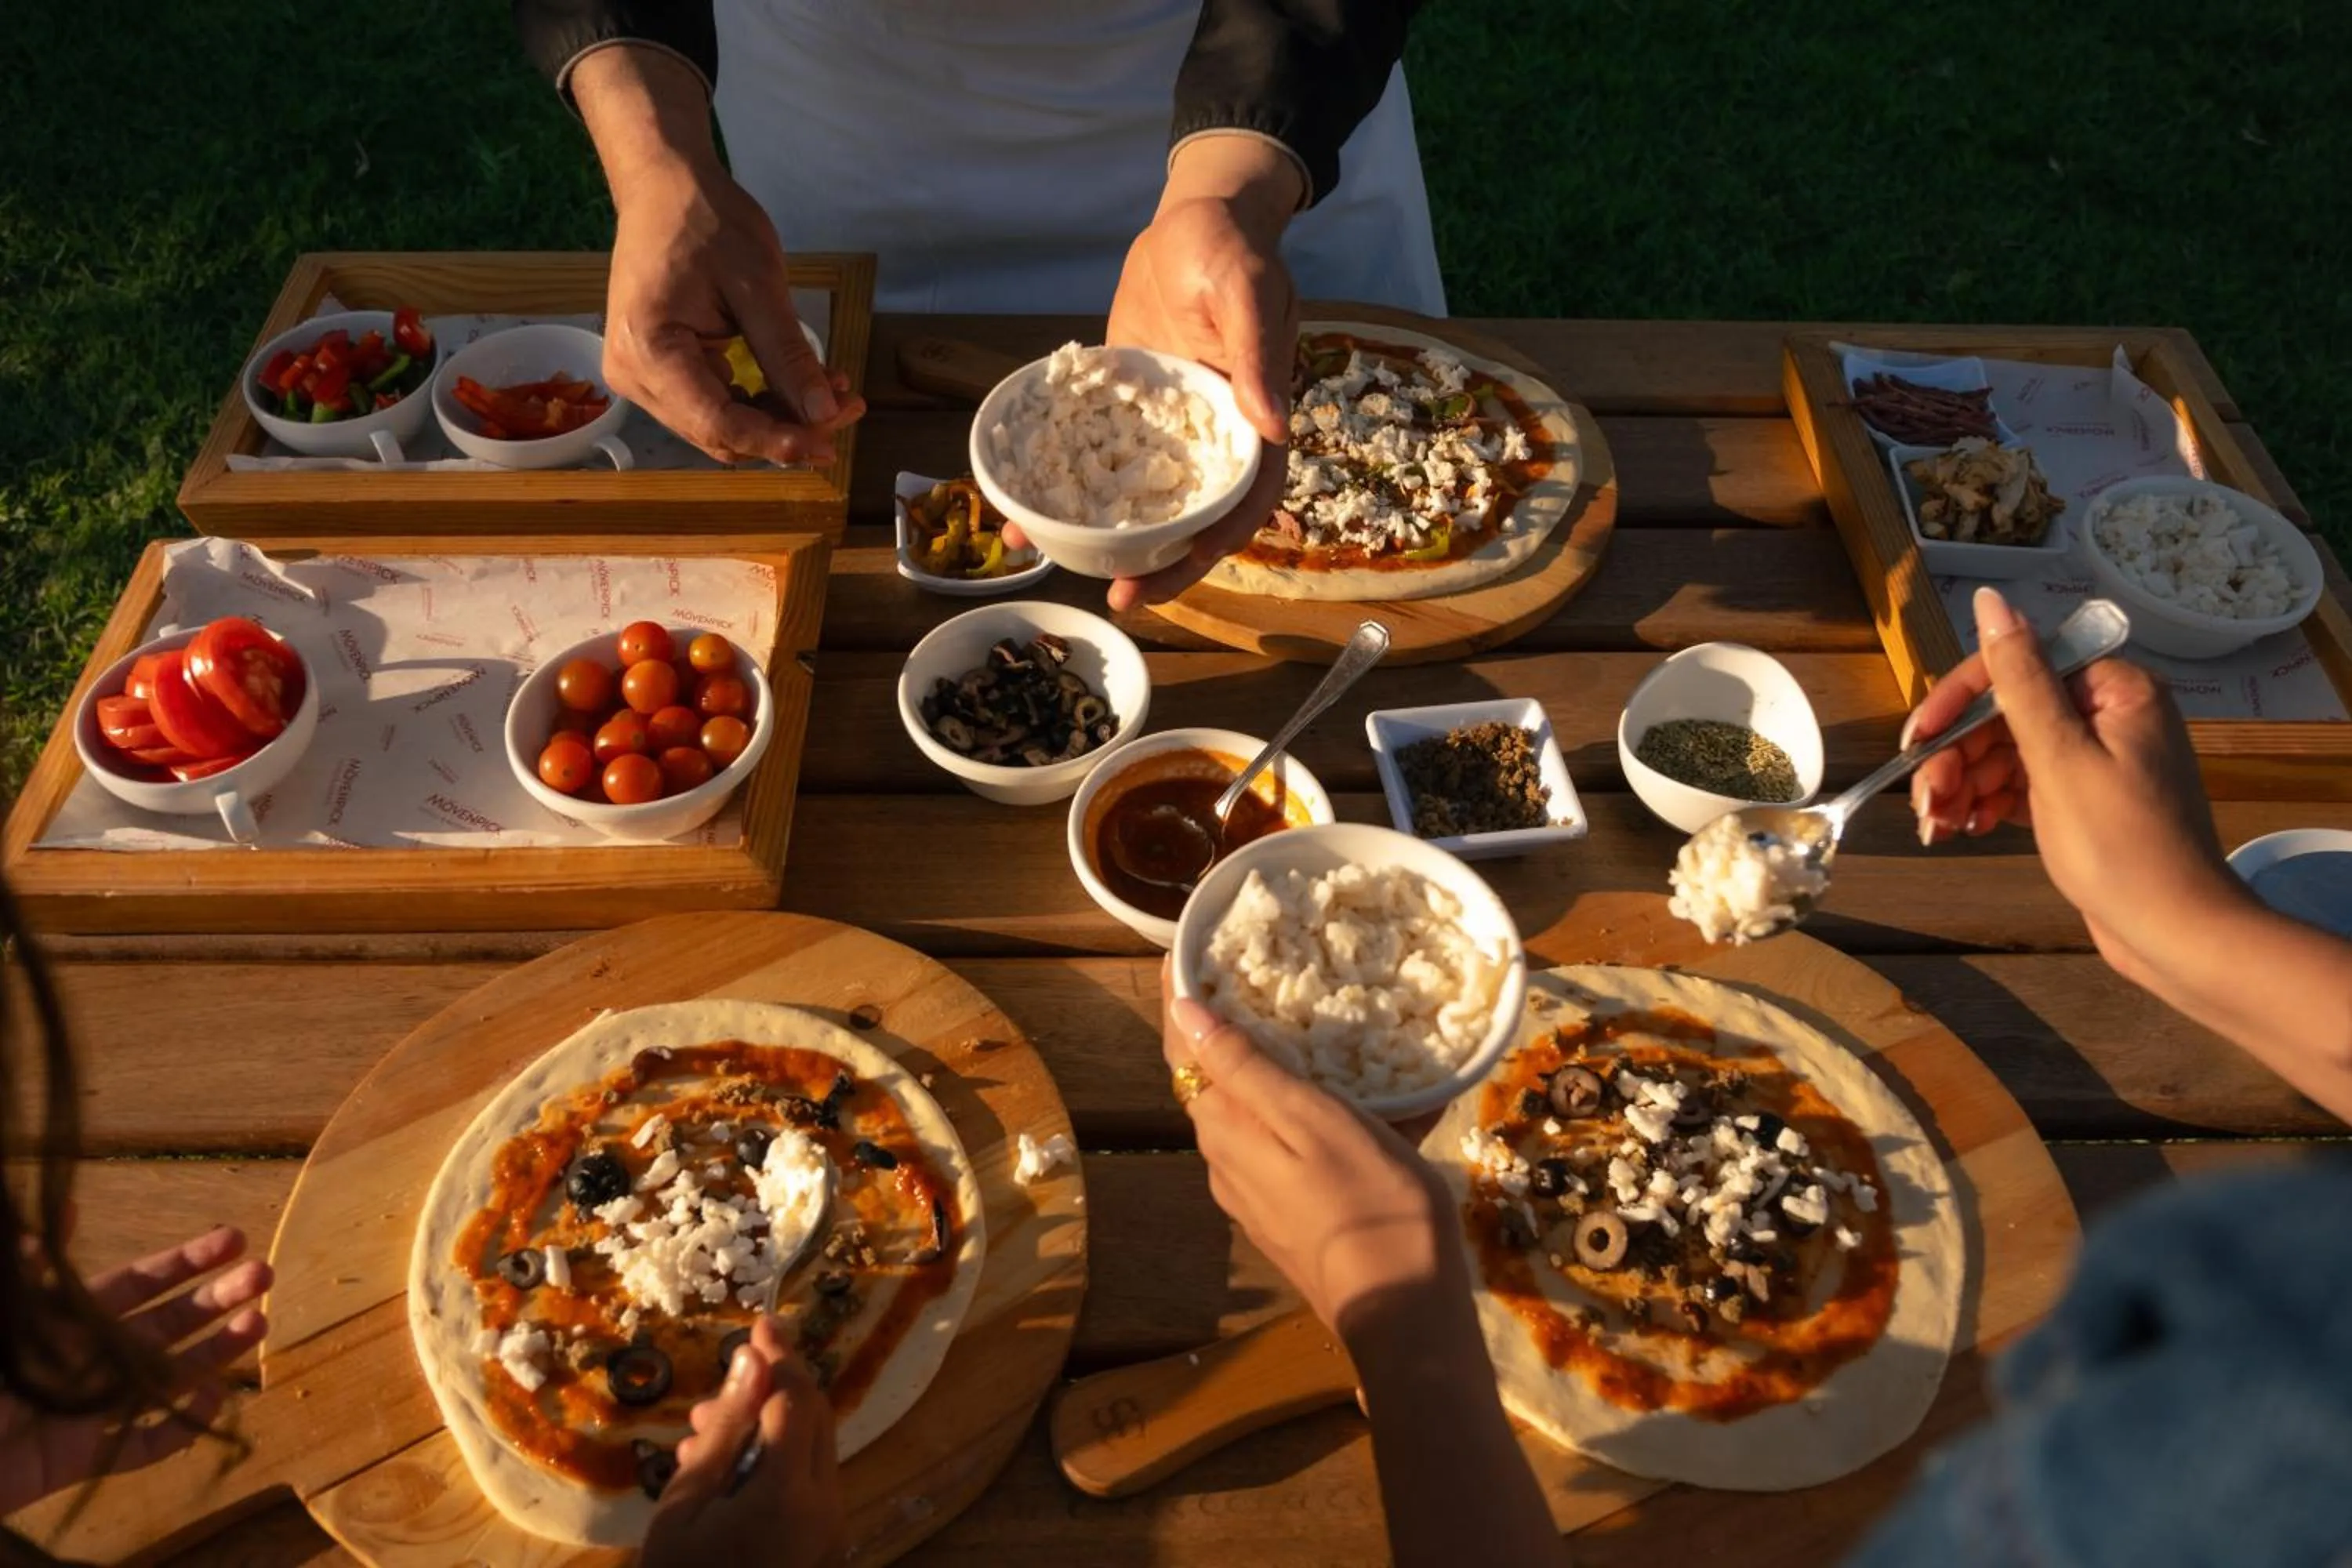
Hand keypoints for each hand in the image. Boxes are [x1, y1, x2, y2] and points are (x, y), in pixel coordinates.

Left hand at [0, 1225, 270, 1514]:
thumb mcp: (3, 1313)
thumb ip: (31, 1269)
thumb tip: (66, 1207)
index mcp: (64, 1321)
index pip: (139, 1284)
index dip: (186, 1261)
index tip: (233, 1238)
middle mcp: (86, 1359)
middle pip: (166, 1326)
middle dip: (217, 1299)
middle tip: (264, 1276)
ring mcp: (89, 1409)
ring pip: (166, 1379)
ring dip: (215, 1354)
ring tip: (260, 1327)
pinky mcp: (81, 1458)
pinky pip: (139, 1447)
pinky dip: (178, 1429)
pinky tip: (211, 1404)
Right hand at [575, 46, 866, 466]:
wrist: (664, 187)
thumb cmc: (706, 222)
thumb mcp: (757, 283)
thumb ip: (787, 354)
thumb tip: (822, 413)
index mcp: (647, 351)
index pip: (717, 423)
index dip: (776, 441)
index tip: (831, 445)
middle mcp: (635, 377)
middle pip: (720, 432)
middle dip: (786, 430)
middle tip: (849, 407)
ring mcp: (643, 377)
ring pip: (721, 426)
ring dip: (779, 419)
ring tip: (836, 393)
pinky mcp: (660, 373)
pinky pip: (716, 404)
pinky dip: (762, 402)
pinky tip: (804, 384)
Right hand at [641, 1317, 844, 1567]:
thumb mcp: (687, 1505)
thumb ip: (728, 1431)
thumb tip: (753, 1361)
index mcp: (792, 1493)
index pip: (797, 1400)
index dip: (780, 1356)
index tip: (760, 1322)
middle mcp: (827, 1508)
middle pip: (815, 1423)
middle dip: (773, 1390)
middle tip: (727, 1374)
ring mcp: (830, 1534)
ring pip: (810, 1455)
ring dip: (767, 1429)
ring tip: (704, 1426)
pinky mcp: (822, 1550)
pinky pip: (805, 1489)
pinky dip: (772, 1467)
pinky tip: (722, 1471)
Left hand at [1088, 134, 1303, 612]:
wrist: (1195, 218)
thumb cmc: (1231, 248)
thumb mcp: (1247, 291)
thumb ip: (1257, 354)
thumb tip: (1272, 423)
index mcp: (1250, 422)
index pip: (1243, 502)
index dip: (1216, 543)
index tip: (1179, 567)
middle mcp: (1209, 437)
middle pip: (1192, 520)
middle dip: (1160, 564)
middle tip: (1119, 596)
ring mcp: (1163, 429)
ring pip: (1139, 500)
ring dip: (1104, 538)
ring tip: (1056, 564)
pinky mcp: (1122, 410)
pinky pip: (1092, 457)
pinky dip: (1061, 486)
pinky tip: (1018, 509)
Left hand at [1162, 963, 1460, 1338]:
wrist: (1405, 1310)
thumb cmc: (1368, 1201)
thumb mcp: (1311, 1119)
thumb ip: (1245, 1068)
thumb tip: (1185, 1011)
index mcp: (1224, 1132)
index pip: (1182, 1051)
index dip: (1180, 999)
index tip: (1186, 950)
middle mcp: (1224, 1164)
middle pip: (1209, 1083)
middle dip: (1217, 1030)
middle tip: (1244, 973)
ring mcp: (1255, 1197)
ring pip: (1245, 1116)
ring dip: (1258, 1071)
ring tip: (1293, 1027)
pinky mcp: (1288, 1219)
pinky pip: (1278, 1147)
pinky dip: (1293, 1111)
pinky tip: (1336, 1101)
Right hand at [1908, 585, 2242, 977]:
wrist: (2176, 933)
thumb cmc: (2121, 844)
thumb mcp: (2060, 757)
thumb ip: (2021, 678)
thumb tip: (1991, 598)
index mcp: (2114, 690)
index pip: (2017, 669)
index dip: (1958, 702)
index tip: (1915, 742)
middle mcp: (2108, 715)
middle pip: (2006, 716)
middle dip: (1956, 758)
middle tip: (1924, 802)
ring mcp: (2097, 760)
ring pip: (2006, 754)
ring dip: (1962, 785)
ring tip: (1936, 826)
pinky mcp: (2084, 801)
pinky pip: (2021, 786)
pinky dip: (1987, 803)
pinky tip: (1962, 829)